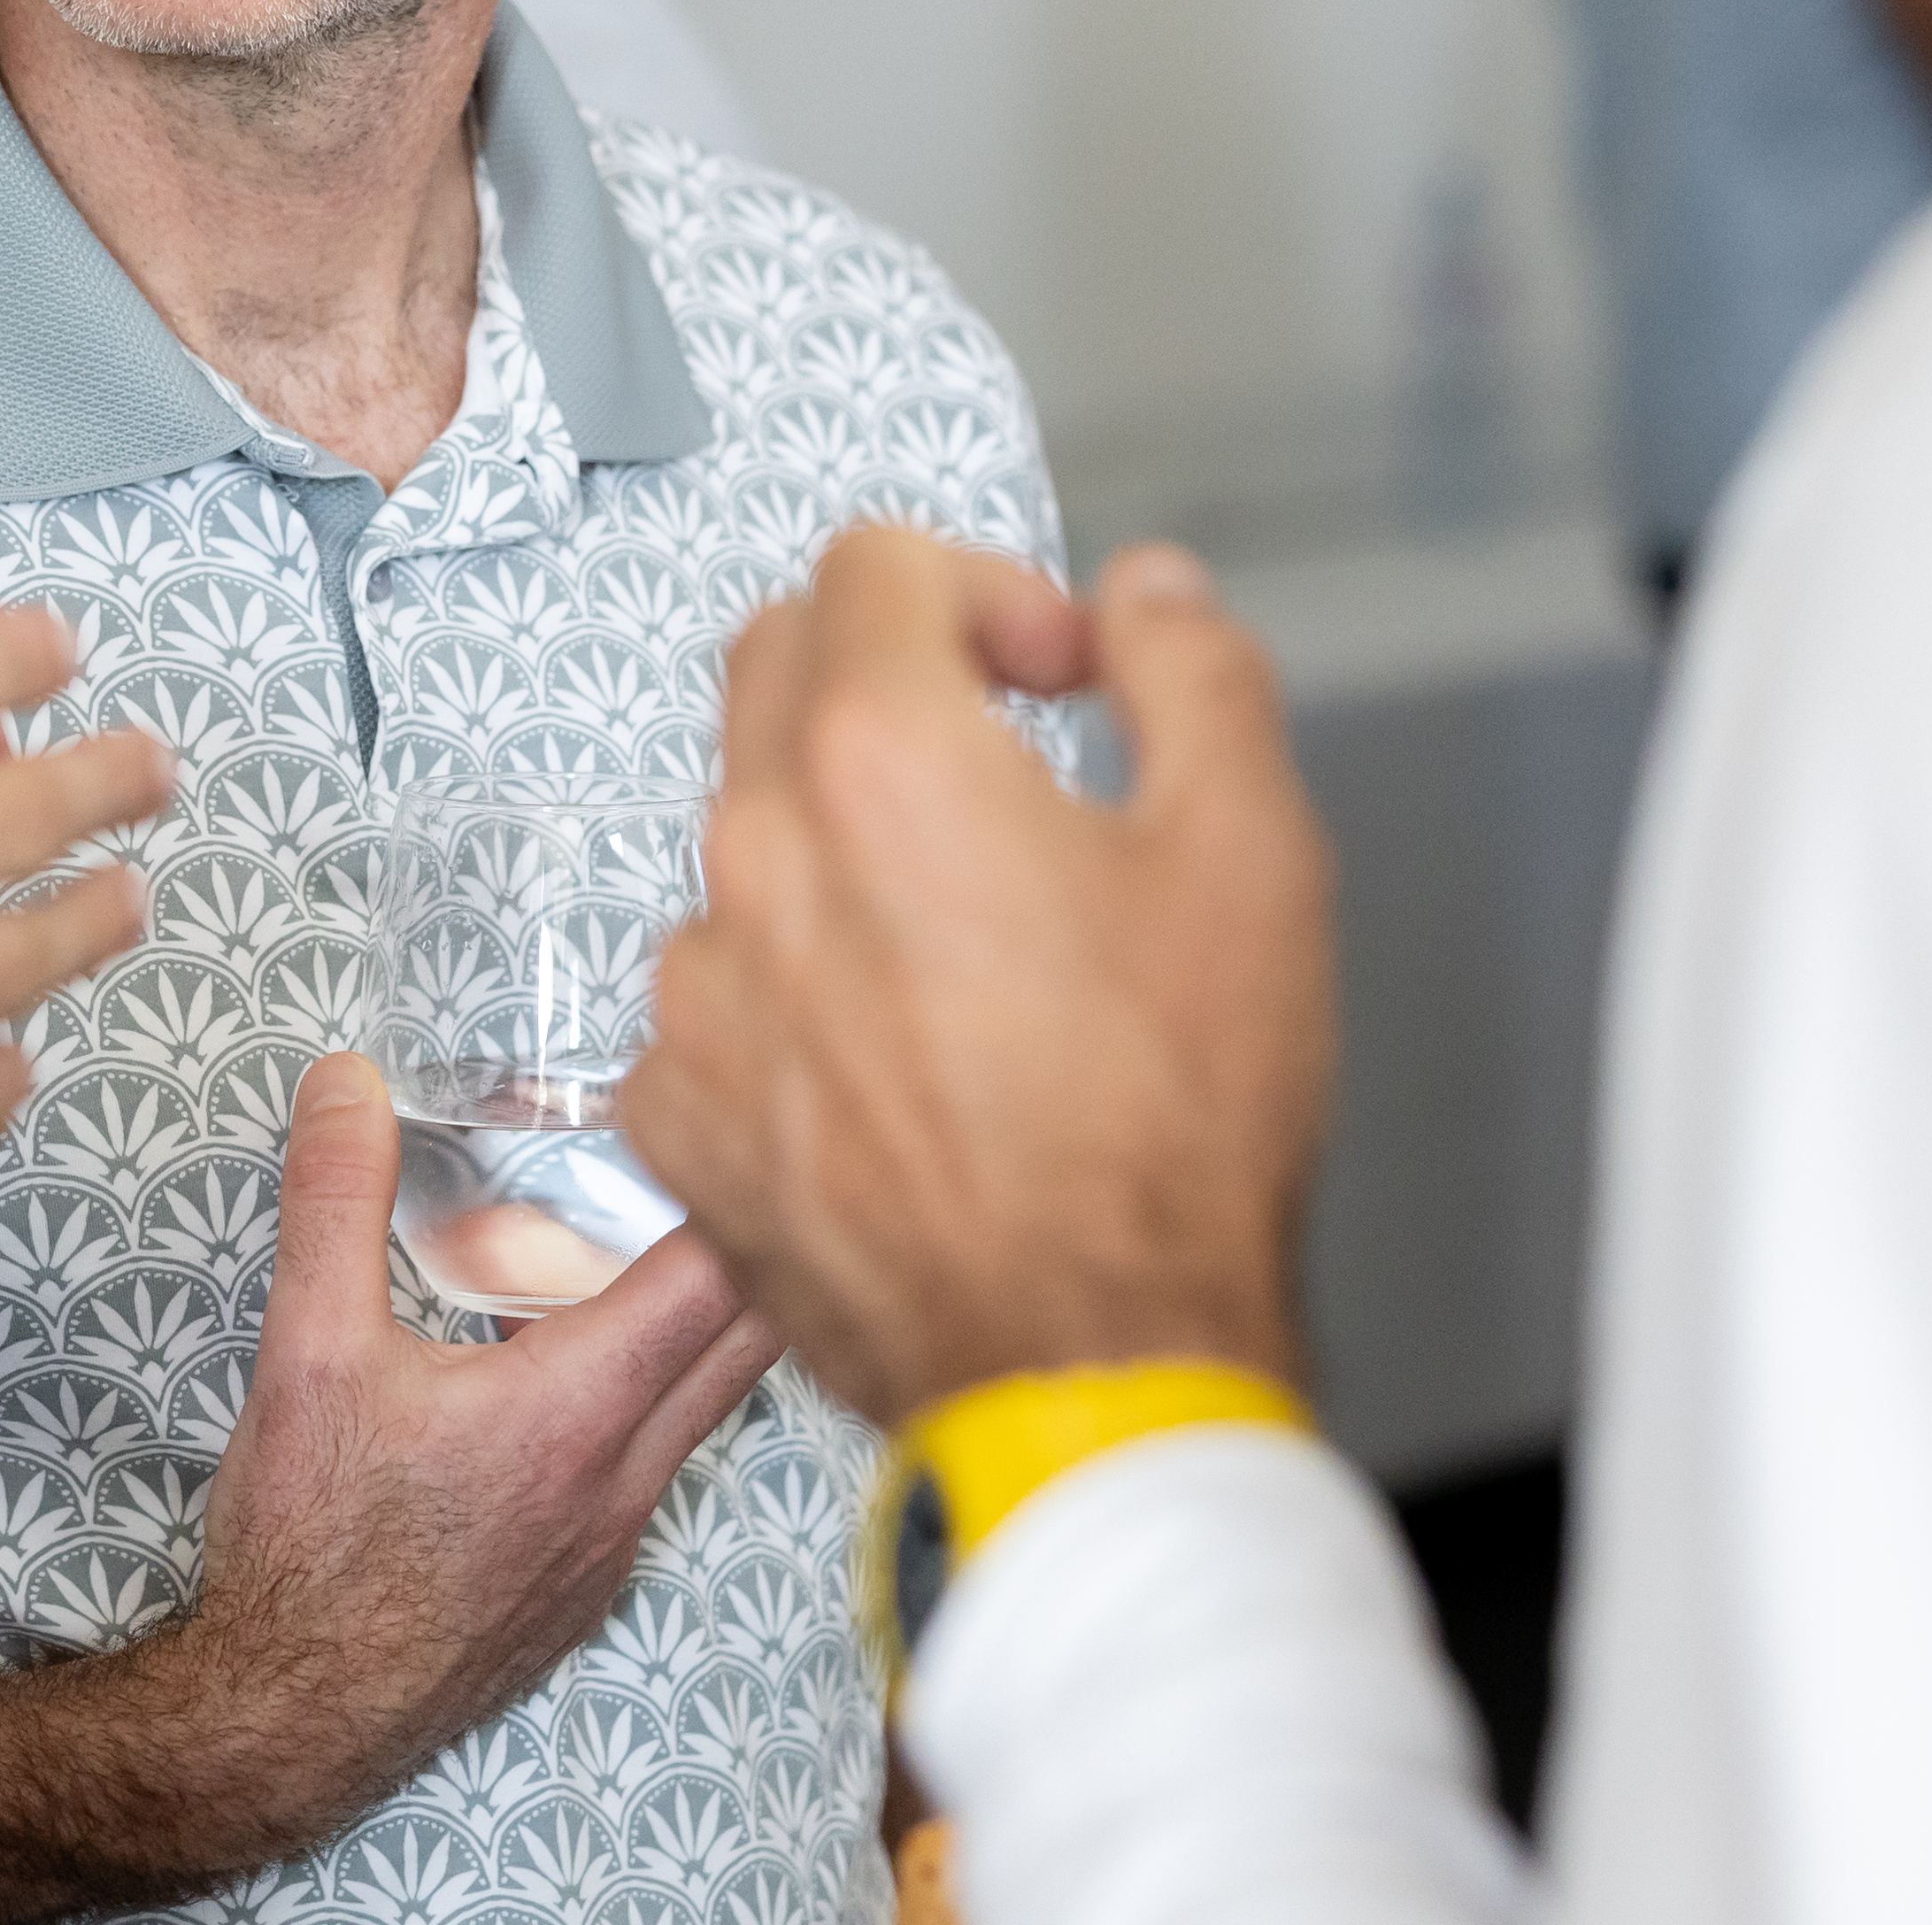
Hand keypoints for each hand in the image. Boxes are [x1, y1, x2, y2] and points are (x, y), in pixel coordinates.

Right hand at [143, 1055, 782, 1861]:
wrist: (298, 1720)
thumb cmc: (310, 1550)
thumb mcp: (308, 1351)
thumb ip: (337, 1202)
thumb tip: (347, 1083)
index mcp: (576, 1411)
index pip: (721, 1276)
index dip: (738, 1186)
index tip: (727, 1122)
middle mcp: (626, 1479)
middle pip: (753, 1337)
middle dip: (751, 1242)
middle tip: (714, 1164)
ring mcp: (617, 1539)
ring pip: (706, 1403)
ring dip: (695, 1322)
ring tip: (625, 1250)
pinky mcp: (592, 1582)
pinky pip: (656, 1464)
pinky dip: (644, 1399)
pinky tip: (553, 1371)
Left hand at [622, 530, 1333, 1432]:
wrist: (1093, 1365)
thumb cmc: (1173, 1133)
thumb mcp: (1253, 852)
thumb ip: (1192, 672)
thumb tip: (1139, 596)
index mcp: (881, 761)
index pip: (872, 565)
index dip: (985, 590)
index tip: (1053, 676)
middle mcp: (757, 855)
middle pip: (778, 669)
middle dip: (890, 675)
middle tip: (1003, 765)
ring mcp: (700, 991)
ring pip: (746, 839)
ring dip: (842, 845)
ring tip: (969, 947)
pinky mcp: (678, 1110)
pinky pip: (715, 992)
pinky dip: (792, 991)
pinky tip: (899, 1057)